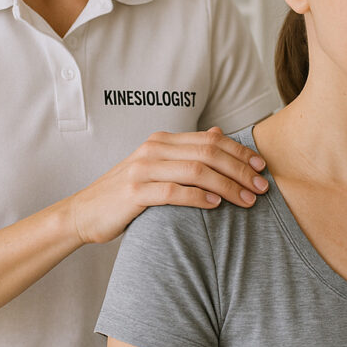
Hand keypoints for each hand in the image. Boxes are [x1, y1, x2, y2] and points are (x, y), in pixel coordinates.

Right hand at [66, 127, 268, 244]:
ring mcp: (143, 170)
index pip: (211, 140)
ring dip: (227, 185)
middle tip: (262, 187)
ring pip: (196, 170)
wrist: (84, 212)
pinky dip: (198, 197)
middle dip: (240, 170)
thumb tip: (219, 134)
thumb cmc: (127, 193)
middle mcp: (154, 149)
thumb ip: (186, 152)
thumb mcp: (157, 166)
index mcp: (162, 141)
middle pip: (208, 153)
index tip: (262, 167)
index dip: (240, 152)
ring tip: (247, 200)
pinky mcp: (134, 192)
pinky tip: (216, 205)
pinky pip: (173, 192)